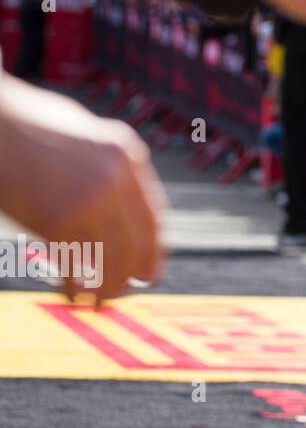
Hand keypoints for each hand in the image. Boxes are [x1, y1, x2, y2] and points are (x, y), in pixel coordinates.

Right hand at [0, 76, 165, 303]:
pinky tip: (70, 293)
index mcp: (125, 153)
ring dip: (105, 286)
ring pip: (110, 257)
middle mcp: (114, 177)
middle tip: (126, 293)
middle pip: (136, 242)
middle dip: (133, 274)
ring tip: (97, 301)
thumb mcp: (85, 135)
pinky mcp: (56, 219)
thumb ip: (108, 165)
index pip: (152, 215)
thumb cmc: (30, 126)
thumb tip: (123, 206)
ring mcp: (88, 199)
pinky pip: (74, 262)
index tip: (152, 272)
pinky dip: (73, 283)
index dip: (153, 250)